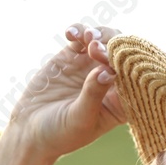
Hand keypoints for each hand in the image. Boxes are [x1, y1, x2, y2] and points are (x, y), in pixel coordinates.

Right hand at [6, 23, 127, 160]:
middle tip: (95, 49)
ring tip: (87, 39)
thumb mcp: (79, 120)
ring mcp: (93, 66)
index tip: (111, 65)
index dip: (127, 66)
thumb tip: (108, 71)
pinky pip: (82, 37)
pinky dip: (79, 30)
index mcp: (122, 102)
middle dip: (113, 47)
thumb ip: (93, 95)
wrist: (30, 131)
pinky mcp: (74, 56)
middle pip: (123, 54)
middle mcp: (112, 82)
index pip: (135, 78)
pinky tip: (71, 34)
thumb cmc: (60, 134)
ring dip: (100, 35)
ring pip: (106, 40)